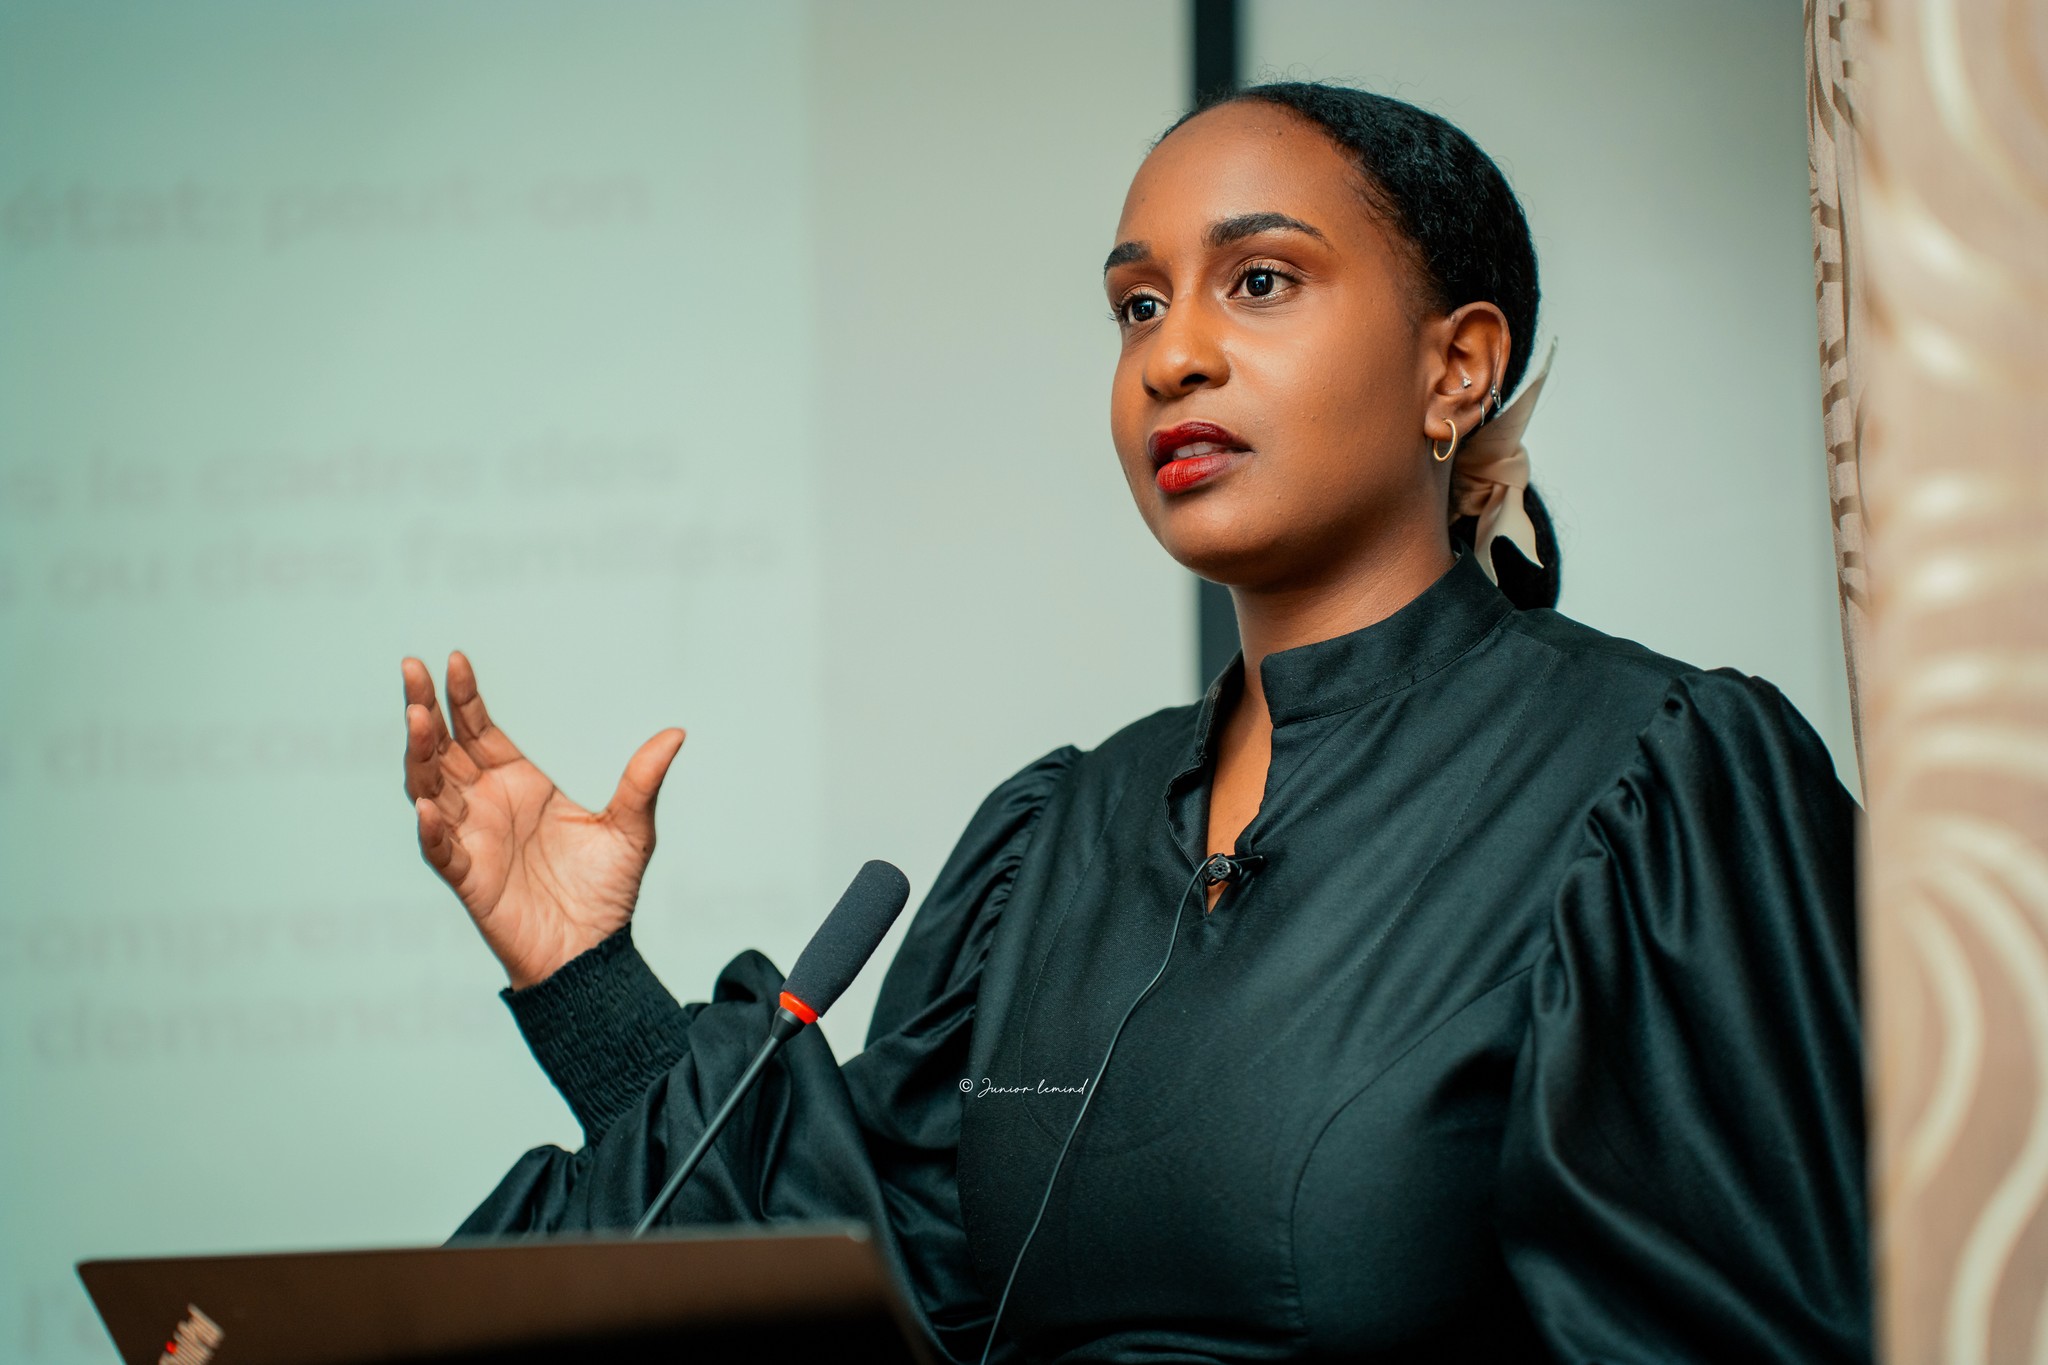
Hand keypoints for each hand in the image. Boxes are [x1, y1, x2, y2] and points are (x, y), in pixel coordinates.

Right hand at [402, 651, 685, 988]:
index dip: (464, 697)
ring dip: (419, 755)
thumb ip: (644, 781)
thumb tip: (676, 734)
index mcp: (518, 784)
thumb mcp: (632, 830)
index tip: (455, 659)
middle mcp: (486, 804)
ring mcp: (472, 839)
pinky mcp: (469, 878)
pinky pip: (441, 850)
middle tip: (411, 667)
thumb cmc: (605, 893)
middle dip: (424, 708)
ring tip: (416, 718)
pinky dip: (431, 829)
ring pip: (429, 788)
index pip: (479, 729)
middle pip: (442, 748)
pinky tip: (426, 805)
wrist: (592, 954)